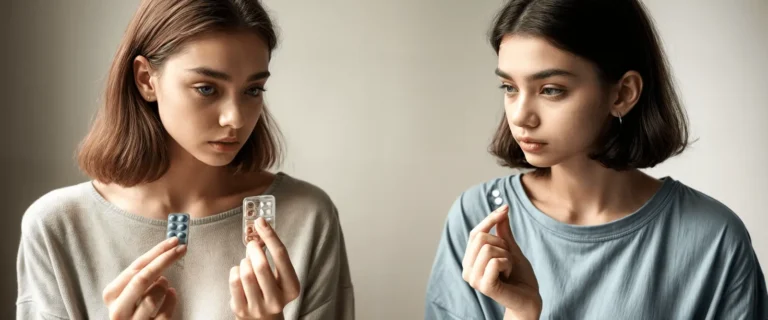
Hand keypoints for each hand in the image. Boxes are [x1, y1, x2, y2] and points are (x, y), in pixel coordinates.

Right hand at [102, 236, 186, 319]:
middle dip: (164, 260)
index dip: (156, 252)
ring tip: (165, 286)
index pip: (134, 268)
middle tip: (182, 248)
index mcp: (111, 296)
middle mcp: (117, 311)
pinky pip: (165, 313)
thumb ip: (140, 277)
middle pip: (142, 279)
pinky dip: (171, 301)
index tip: (174, 241)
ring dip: (163, 286)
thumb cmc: (135, 308)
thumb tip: (165, 252)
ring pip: (152, 298)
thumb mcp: (130, 291)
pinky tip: (172, 295)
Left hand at [229, 217, 300, 319]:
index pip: (281, 256)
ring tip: (247, 262)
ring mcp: (258, 307)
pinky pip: (234, 281)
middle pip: (261, 265)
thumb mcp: (280, 277)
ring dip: (244, 262)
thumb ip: (273, 257)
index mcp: (292, 288)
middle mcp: (277, 300)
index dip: (270, 235)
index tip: (261, 221)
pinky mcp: (241, 310)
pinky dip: (235, 271)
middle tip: (252, 244)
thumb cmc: (272, 290)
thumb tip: (259, 229)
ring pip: (246, 273)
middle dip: (253, 249)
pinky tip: (239, 273)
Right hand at [462, 204, 541, 319]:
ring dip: (506, 255)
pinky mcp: (484, 286)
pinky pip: (495, 261)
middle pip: (480, 238)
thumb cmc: (519, 276)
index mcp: (470, 260)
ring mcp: (474, 279)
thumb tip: (502, 208)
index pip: (475, 233)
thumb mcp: (511, 249)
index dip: (490, 219)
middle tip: (508, 258)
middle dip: (501, 243)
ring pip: (488, 248)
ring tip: (508, 268)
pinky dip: (507, 264)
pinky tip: (508, 275)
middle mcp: (467, 269)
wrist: (529, 298)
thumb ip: (503, 232)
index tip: (506, 207)